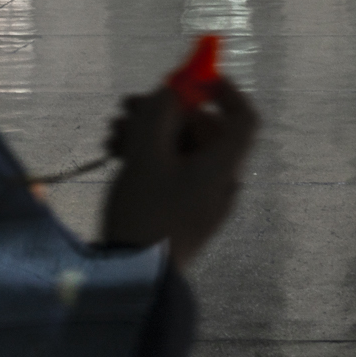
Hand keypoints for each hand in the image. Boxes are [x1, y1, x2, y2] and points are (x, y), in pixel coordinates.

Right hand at [100, 78, 258, 269]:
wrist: (132, 279)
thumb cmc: (144, 211)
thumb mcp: (145, 155)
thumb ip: (159, 112)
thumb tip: (171, 91)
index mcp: (222, 166)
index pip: (243, 118)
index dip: (223, 91)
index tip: (194, 77)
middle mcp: (220, 182)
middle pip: (204, 131)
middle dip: (167, 112)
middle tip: (128, 106)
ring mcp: (202, 201)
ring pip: (182, 151)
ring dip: (150, 133)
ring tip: (112, 132)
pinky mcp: (182, 214)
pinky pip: (173, 174)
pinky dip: (150, 158)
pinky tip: (115, 153)